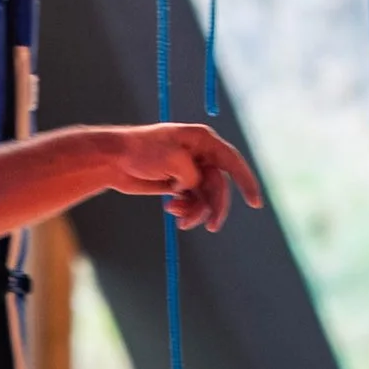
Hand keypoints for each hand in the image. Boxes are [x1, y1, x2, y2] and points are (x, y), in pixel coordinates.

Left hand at [107, 122, 262, 232]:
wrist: (113, 160)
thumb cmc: (141, 151)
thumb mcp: (172, 160)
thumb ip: (192, 175)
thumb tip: (195, 188)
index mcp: (202, 140)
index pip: (232, 162)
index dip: (246, 182)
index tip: (255, 203)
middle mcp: (200, 155)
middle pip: (219, 186)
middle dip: (215, 207)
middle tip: (211, 227)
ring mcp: (189, 170)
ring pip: (205, 198)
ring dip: (196, 211)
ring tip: (179, 218)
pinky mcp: (179, 184)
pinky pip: (192, 202)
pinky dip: (185, 210)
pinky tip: (171, 209)